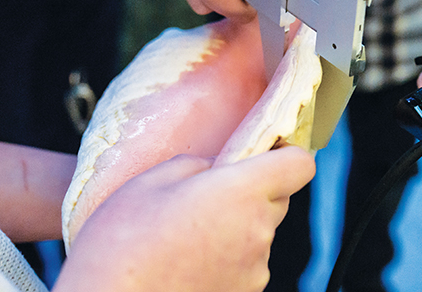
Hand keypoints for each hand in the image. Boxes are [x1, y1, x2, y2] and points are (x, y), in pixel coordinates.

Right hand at [54, 147, 314, 291]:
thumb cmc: (122, 246)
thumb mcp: (149, 182)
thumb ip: (196, 166)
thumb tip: (215, 169)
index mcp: (242, 193)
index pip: (299, 165)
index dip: (286, 153)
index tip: (264, 151)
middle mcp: (259, 232)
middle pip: (277, 199)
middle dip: (251, 192)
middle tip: (206, 195)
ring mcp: (255, 270)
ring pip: (258, 233)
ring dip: (235, 228)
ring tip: (186, 237)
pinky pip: (245, 264)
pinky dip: (226, 259)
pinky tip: (187, 262)